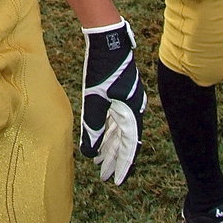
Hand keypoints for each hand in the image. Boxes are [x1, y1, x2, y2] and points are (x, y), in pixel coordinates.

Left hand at [80, 18, 145, 184]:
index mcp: (132, 113)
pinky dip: (108, 130)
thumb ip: (92, 126)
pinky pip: (116, 119)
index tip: (116, 180)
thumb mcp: (95, 100)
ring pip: (119, 130)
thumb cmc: (103, 70)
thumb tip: (89, 152)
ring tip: (100, 160)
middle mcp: (134, 109)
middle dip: (114, 159)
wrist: (108, 41)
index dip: (122, 165)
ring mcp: (128, 101)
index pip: (129, 147)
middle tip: (104, 175)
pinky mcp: (120, 93)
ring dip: (110, 145)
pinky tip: (100, 136)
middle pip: (125, 141)